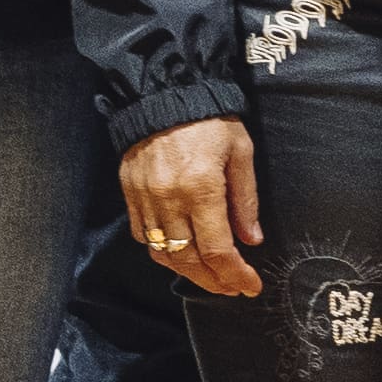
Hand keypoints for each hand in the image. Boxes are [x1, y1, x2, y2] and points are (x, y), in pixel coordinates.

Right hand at [122, 116, 264, 299]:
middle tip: (232, 288)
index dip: (235, 275)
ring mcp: (145, 198)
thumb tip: (251, 240)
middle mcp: (169, 199)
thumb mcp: (240, 152)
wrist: (164, 93)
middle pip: (189, 260)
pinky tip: (180, 254)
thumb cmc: (209, 119)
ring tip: (209, 277)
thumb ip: (246, 199)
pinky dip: (162, 251)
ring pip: (163, 253)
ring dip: (187, 272)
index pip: (218, 250)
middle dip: (213, 281)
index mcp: (201, 188)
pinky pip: (142, 235)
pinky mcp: (130, 194)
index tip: (250, 286)